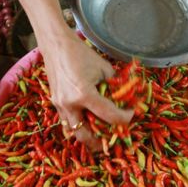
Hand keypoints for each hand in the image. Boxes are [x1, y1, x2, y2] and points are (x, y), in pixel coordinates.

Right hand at [12, 0, 132, 149]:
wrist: (55, 44)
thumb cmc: (80, 53)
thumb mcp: (104, 68)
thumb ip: (115, 85)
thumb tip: (127, 97)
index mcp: (84, 95)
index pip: (109, 115)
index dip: (125, 117)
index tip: (132, 114)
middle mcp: (69, 104)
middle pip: (85, 135)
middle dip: (100, 142)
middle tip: (113, 140)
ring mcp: (59, 105)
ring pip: (73, 131)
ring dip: (87, 135)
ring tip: (100, 135)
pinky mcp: (55, 102)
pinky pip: (66, 121)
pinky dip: (78, 124)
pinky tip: (87, 121)